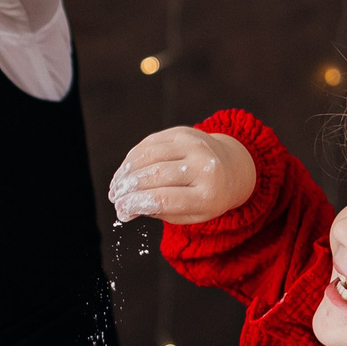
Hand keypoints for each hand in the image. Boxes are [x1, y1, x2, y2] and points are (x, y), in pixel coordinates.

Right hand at [109, 127, 255, 223]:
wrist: (232, 168)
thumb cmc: (207, 196)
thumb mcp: (191, 214)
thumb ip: (159, 211)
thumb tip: (124, 209)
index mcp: (209, 194)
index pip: (164, 198)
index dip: (136, 203)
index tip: (121, 210)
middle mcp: (204, 166)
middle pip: (155, 175)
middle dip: (128, 188)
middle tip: (114, 198)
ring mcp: (194, 145)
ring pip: (149, 156)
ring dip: (126, 171)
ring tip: (116, 185)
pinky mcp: (183, 132)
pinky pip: (150, 143)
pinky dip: (133, 157)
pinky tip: (125, 170)